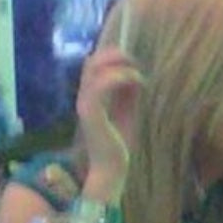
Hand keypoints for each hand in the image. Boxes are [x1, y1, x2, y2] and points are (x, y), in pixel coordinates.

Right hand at [74, 45, 143, 202]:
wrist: (113, 167)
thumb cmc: (120, 142)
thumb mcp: (128, 112)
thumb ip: (128, 95)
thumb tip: (136, 75)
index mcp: (91, 96)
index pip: (94, 65)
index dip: (111, 56)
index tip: (134, 62)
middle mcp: (84, 97)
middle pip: (91, 62)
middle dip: (114, 55)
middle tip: (135, 62)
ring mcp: (84, 104)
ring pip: (92, 69)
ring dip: (118, 64)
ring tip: (138, 73)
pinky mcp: (89, 113)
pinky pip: (98, 86)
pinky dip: (118, 77)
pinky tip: (137, 81)